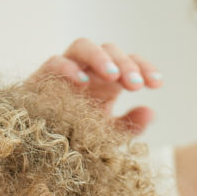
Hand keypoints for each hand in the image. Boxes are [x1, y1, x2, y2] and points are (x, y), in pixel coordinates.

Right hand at [31, 38, 162, 133]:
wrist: (40, 150)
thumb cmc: (75, 138)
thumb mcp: (108, 136)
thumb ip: (130, 125)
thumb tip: (151, 112)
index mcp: (106, 80)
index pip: (129, 63)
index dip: (144, 68)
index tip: (157, 84)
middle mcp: (87, 70)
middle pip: (109, 50)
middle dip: (125, 64)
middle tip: (136, 85)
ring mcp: (64, 70)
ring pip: (82, 45)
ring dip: (100, 58)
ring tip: (113, 77)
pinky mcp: (41, 78)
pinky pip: (54, 62)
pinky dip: (68, 68)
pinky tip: (83, 83)